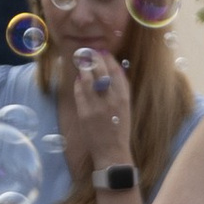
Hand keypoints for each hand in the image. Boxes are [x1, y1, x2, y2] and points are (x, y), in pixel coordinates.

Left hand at [57, 42, 132, 168]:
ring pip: (87, 78)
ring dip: (84, 68)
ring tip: (82, 63)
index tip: (102, 52)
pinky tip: (79, 80)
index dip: (107, 58)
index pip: (115, 70)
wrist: (112, 151)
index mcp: (124, 97)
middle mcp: (111, 98)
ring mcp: (97, 105)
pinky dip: (78, 83)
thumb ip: (120, 89)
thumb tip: (113, 70)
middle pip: (101, 70)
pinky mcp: (85, 112)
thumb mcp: (126, 107)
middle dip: (93, 58)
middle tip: (88, 53)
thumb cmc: (120, 129)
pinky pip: (79, 92)